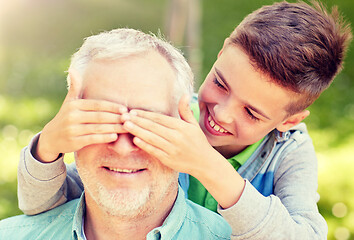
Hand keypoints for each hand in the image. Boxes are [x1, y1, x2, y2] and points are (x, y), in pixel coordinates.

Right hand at [34, 70, 127, 162]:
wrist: (51, 138)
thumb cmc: (65, 117)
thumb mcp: (69, 102)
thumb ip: (75, 88)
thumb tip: (73, 70)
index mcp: (75, 105)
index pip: (97, 105)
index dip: (112, 107)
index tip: (125, 109)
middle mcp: (73, 116)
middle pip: (99, 116)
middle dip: (116, 117)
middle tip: (129, 118)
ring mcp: (73, 129)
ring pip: (98, 128)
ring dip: (114, 128)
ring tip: (126, 127)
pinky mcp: (74, 141)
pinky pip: (92, 139)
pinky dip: (104, 137)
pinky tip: (114, 136)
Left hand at [123, 95, 245, 207]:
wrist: (205, 163)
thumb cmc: (198, 142)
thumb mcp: (194, 125)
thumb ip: (186, 110)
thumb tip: (184, 94)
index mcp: (182, 127)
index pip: (160, 119)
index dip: (146, 115)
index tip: (133, 111)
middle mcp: (177, 137)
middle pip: (154, 127)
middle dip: (138, 121)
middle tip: (124, 116)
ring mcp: (172, 149)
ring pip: (152, 138)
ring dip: (137, 131)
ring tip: (126, 125)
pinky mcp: (169, 160)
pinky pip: (154, 151)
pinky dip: (145, 145)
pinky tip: (135, 140)